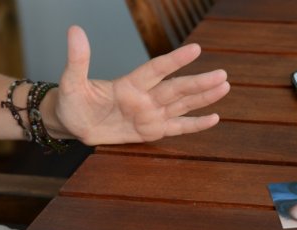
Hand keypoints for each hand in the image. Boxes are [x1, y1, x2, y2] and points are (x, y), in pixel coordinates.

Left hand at [51, 26, 229, 145]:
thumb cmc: (72, 102)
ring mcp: (151, 114)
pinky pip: (177, 127)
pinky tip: (213, 118)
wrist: (73, 124)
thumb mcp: (71, 82)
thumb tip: (74, 31)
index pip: (156, 70)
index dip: (175, 60)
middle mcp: (145, 97)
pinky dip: (195, 125)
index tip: (195, 49)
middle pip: (177, 88)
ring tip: (225, 87)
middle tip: (223, 74)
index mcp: (129, 84)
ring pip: (182, 105)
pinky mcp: (152, 131)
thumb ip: (78, 59)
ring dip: (203, 97)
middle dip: (199, 83)